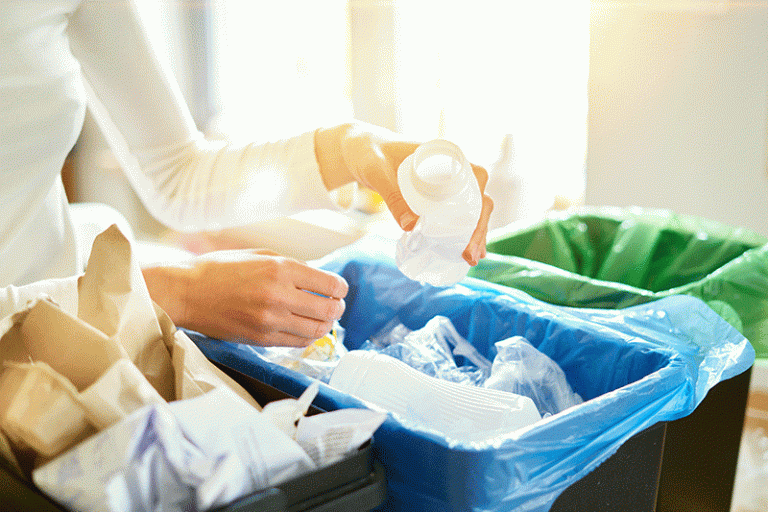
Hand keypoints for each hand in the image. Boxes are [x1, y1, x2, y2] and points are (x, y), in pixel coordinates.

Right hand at [142, 249, 347, 345]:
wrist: (187, 292)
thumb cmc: (220, 269)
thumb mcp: (260, 255)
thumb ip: (292, 267)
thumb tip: (319, 279)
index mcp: (280, 269)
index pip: (330, 284)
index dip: (340, 288)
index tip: (338, 289)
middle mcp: (279, 295)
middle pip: (329, 310)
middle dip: (337, 308)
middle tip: (335, 305)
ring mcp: (270, 320)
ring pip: (317, 330)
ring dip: (325, 325)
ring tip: (322, 319)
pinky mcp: (261, 338)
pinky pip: (297, 342)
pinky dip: (307, 337)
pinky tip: (304, 328)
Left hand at [315, 122, 493, 264]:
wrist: (362, 152)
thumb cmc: (370, 154)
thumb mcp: (378, 172)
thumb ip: (392, 194)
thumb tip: (411, 227)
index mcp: (445, 155)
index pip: (477, 177)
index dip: (480, 204)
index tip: (472, 227)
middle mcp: (451, 168)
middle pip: (477, 199)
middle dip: (479, 228)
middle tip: (470, 255)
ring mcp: (445, 184)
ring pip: (470, 209)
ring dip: (474, 234)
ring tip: (470, 259)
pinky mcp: (436, 197)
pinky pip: (456, 214)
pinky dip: (462, 232)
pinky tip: (463, 252)